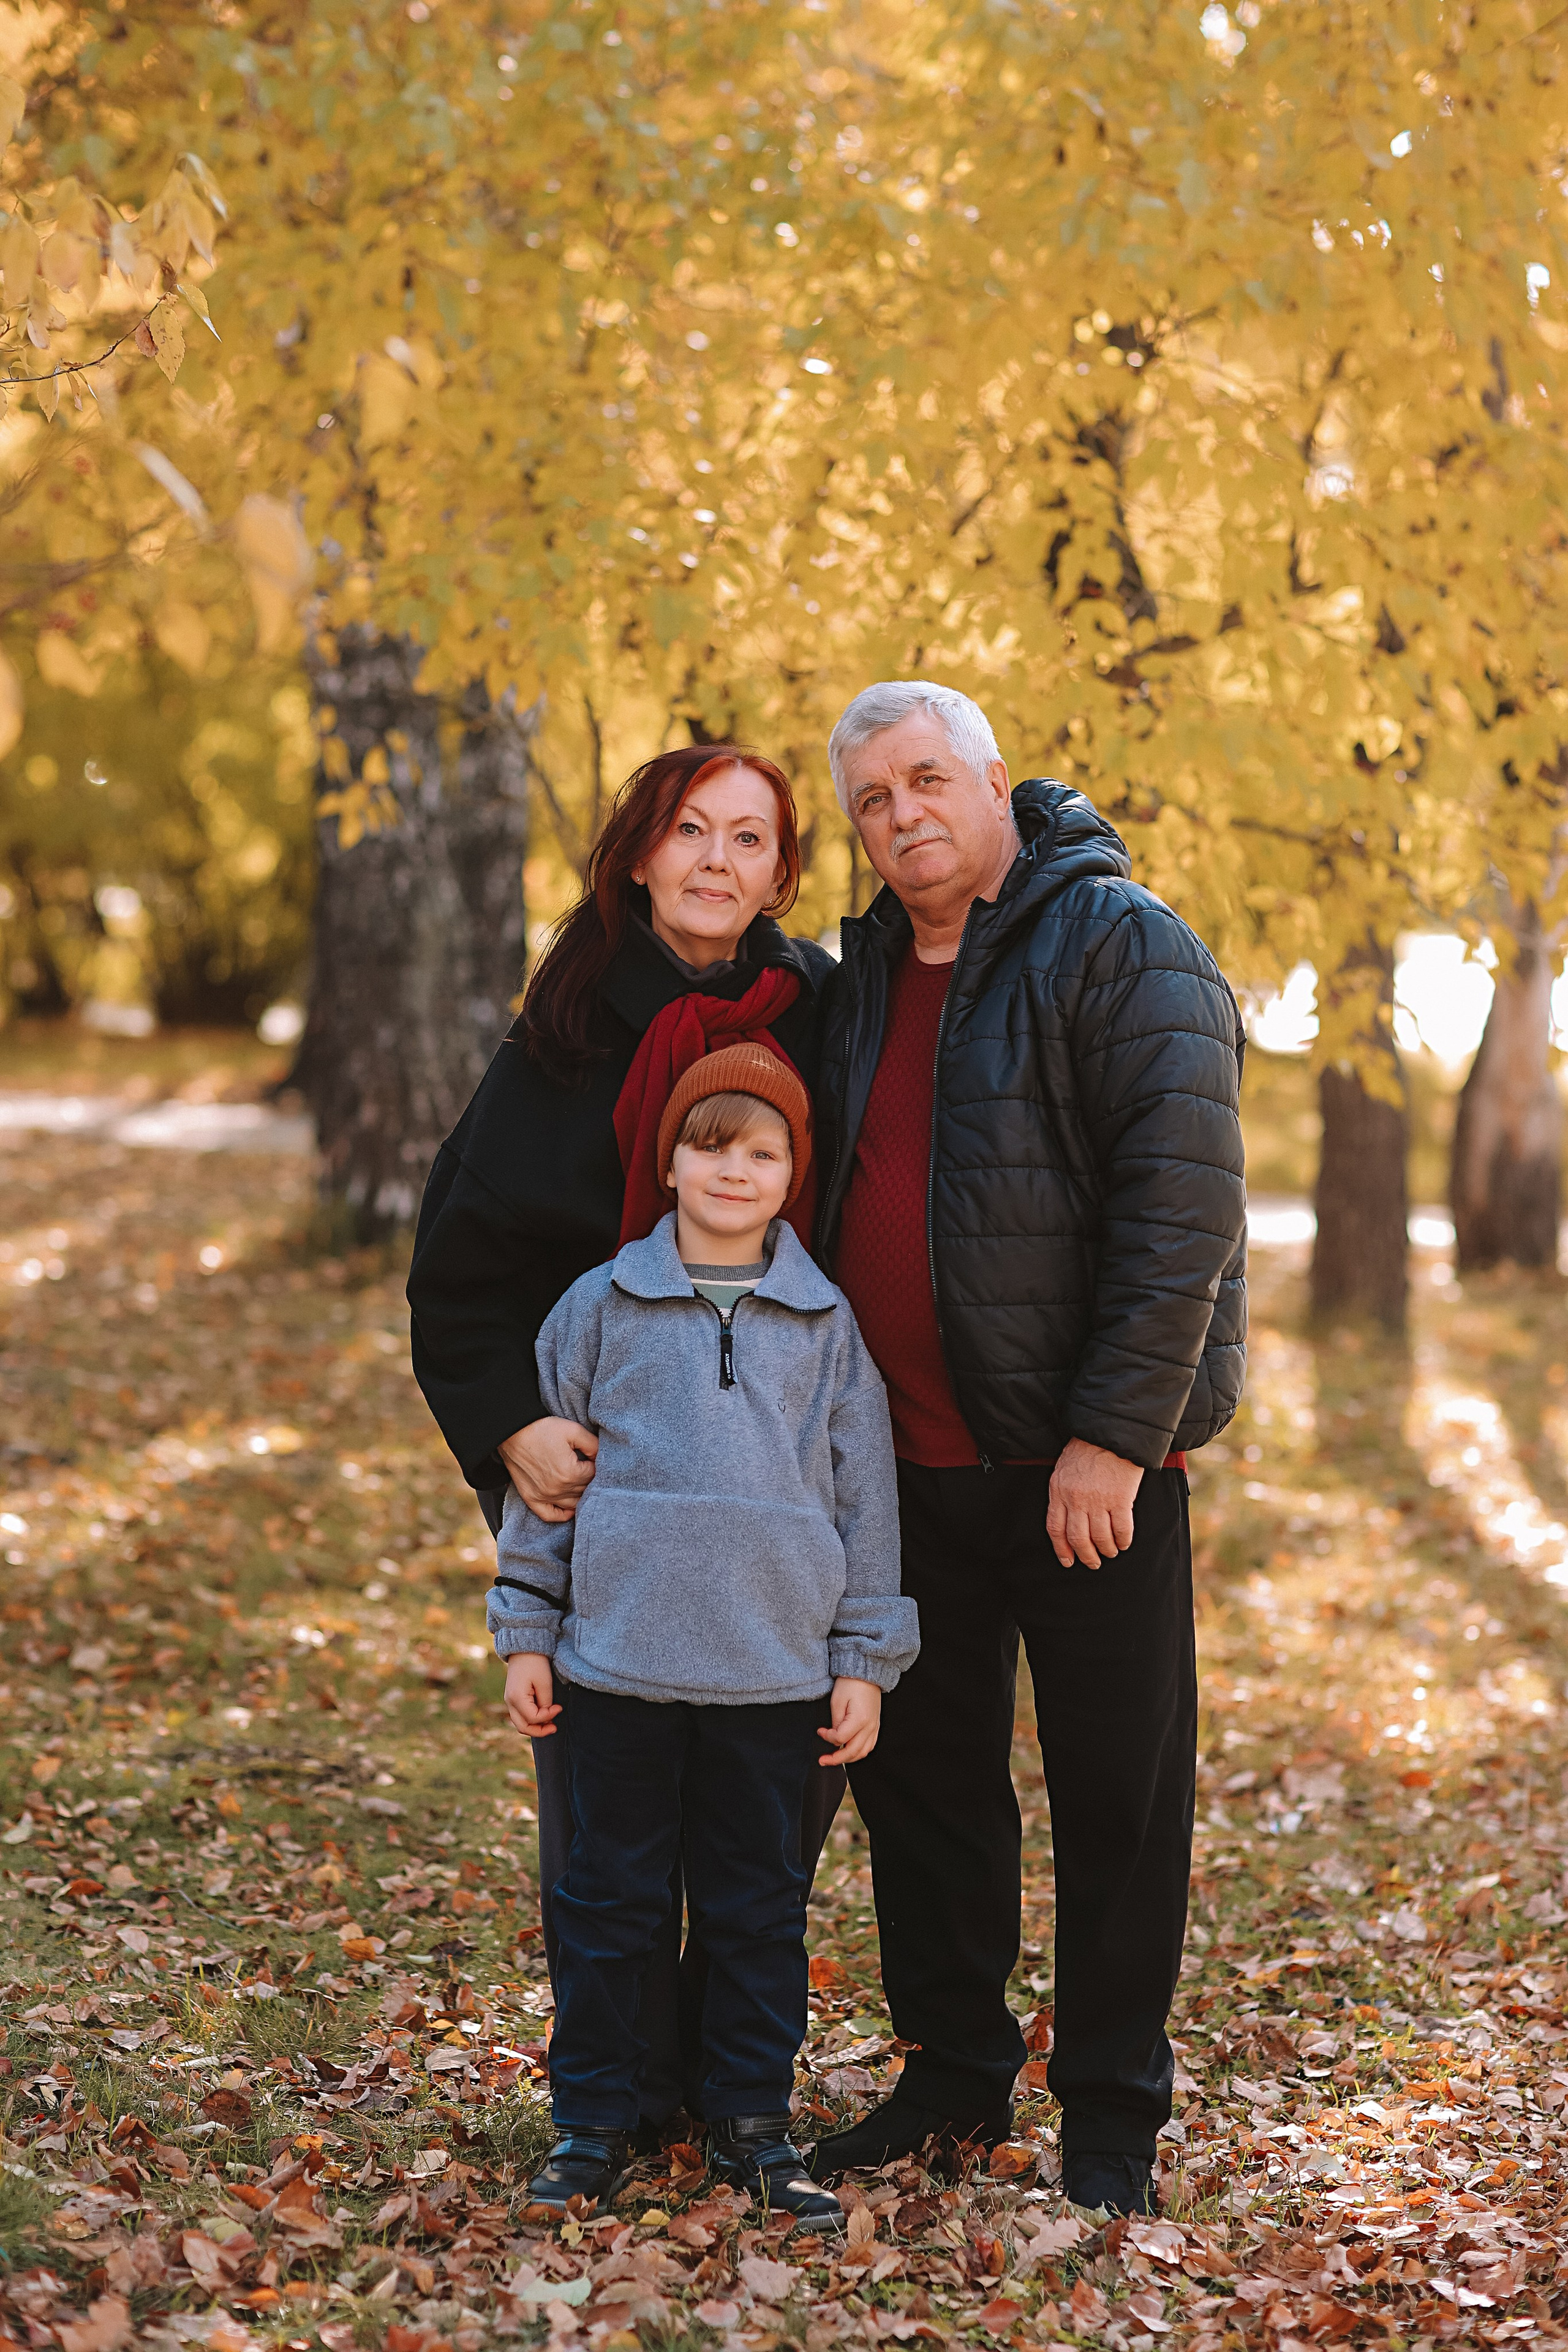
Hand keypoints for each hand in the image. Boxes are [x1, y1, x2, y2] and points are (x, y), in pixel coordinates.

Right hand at [499, 1417, 597, 1522]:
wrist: (512, 1432)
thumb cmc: (542, 1429)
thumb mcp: (573, 1431)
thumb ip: (593, 1445)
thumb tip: (603, 1457)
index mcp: (571, 1473)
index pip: (594, 1475)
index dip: (595, 1464)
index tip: (591, 1457)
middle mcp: (558, 1489)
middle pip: (584, 1490)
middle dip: (589, 1479)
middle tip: (587, 1468)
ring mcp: (544, 1496)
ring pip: (572, 1504)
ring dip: (580, 1495)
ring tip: (581, 1484)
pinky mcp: (531, 1498)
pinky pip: (550, 1515)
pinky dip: (562, 1515)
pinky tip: (570, 1509)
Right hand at [504, 1652, 560, 1737]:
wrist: (524, 1648)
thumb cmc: (535, 1663)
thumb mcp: (544, 1682)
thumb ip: (546, 1702)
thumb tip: (548, 1717)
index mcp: (516, 1698)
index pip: (533, 1718)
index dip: (548, 1716)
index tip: (559, 1708)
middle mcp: (509, 1702)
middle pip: (523, 1727)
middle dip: (539, 1731)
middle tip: (554, 1728)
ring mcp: (509, 1700)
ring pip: (520, 1723)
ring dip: (535, 1727)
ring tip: (550, 1724)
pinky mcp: (513, 1698)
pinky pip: (520, 1715)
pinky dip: (531, 1720)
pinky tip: (542, 1716)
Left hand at [818, 1676, 881, 1765]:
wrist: (866, 1672)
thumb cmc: (851, 1683)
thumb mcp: (837, 1701)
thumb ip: (836, 1722)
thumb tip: (834, 1738)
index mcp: (860, 1719)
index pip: (841, 1739)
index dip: (827, 1737)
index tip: (820, 1731)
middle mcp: (870, 1726)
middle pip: (852, 1752)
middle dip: (835, 1759)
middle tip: (823, 1760)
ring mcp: (875, 1727)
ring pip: (862, 1752)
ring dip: (848, 1758)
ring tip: (834, 1758)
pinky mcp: (876, 1725)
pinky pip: (869, 1745)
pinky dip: (858, 1752)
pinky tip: (849, 1751)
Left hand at [1046, 1438, 1143, 1568]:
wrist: (1111, 1431)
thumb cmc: (1087, 1447)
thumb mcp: (1063, 1469)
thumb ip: (1062, 1493)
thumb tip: (1066, 1519)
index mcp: (1058, 1491)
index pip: (1055, 1529)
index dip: (1061, 1549)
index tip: (1068, 1561)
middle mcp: (1076, 1499)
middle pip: (1078, 1538)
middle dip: (1086, 1556)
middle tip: (1092, 1563)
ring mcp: (1098, 1500)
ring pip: (1100, 1538)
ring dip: (1106, 1550)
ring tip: (1110, 1552)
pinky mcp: (1120, 1499)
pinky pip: (1122, 1529)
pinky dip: (1123, 1540)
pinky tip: (1124, 1543)